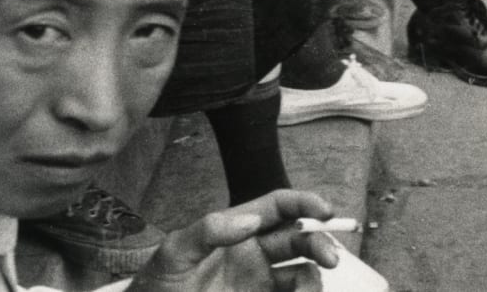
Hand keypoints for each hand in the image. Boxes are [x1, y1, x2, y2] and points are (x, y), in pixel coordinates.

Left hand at [125, 189, 339, 291]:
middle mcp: (255, 253)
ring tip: (305, 290)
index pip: (280, 207)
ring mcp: (259, 283)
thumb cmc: (155, 288)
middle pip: (300, 239)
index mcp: (238, 230)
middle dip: (321, 243)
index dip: (306, 203)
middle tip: (331, 258)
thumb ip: (209, 230)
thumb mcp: (173, 253)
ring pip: (303, 272)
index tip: (326, 211)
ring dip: (313, 277)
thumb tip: (252, 220)